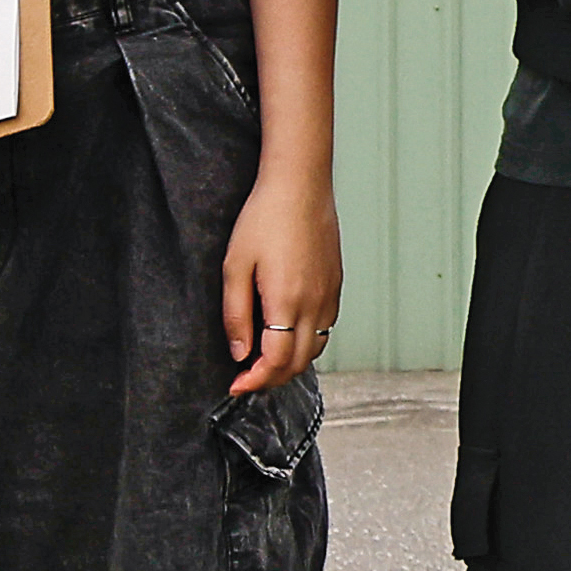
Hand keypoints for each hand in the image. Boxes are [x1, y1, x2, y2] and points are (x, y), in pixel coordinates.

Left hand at [222, 164, 341, 393]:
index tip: (235, 386)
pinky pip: (325, 328)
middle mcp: (315, 303)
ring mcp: (329, 294)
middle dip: (270, 379)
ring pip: (315, 349)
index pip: (275, 362)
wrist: (300, 184)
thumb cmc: (264, 218)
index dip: (254, 382)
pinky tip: (287, 333)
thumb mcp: (235, 266)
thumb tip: (240, 353)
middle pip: (297, 363)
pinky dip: (306, 343)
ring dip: (290, 363)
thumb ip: (236, 315)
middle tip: (245, 377)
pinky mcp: (336, 283)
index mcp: (287, 301)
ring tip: (264, 359)